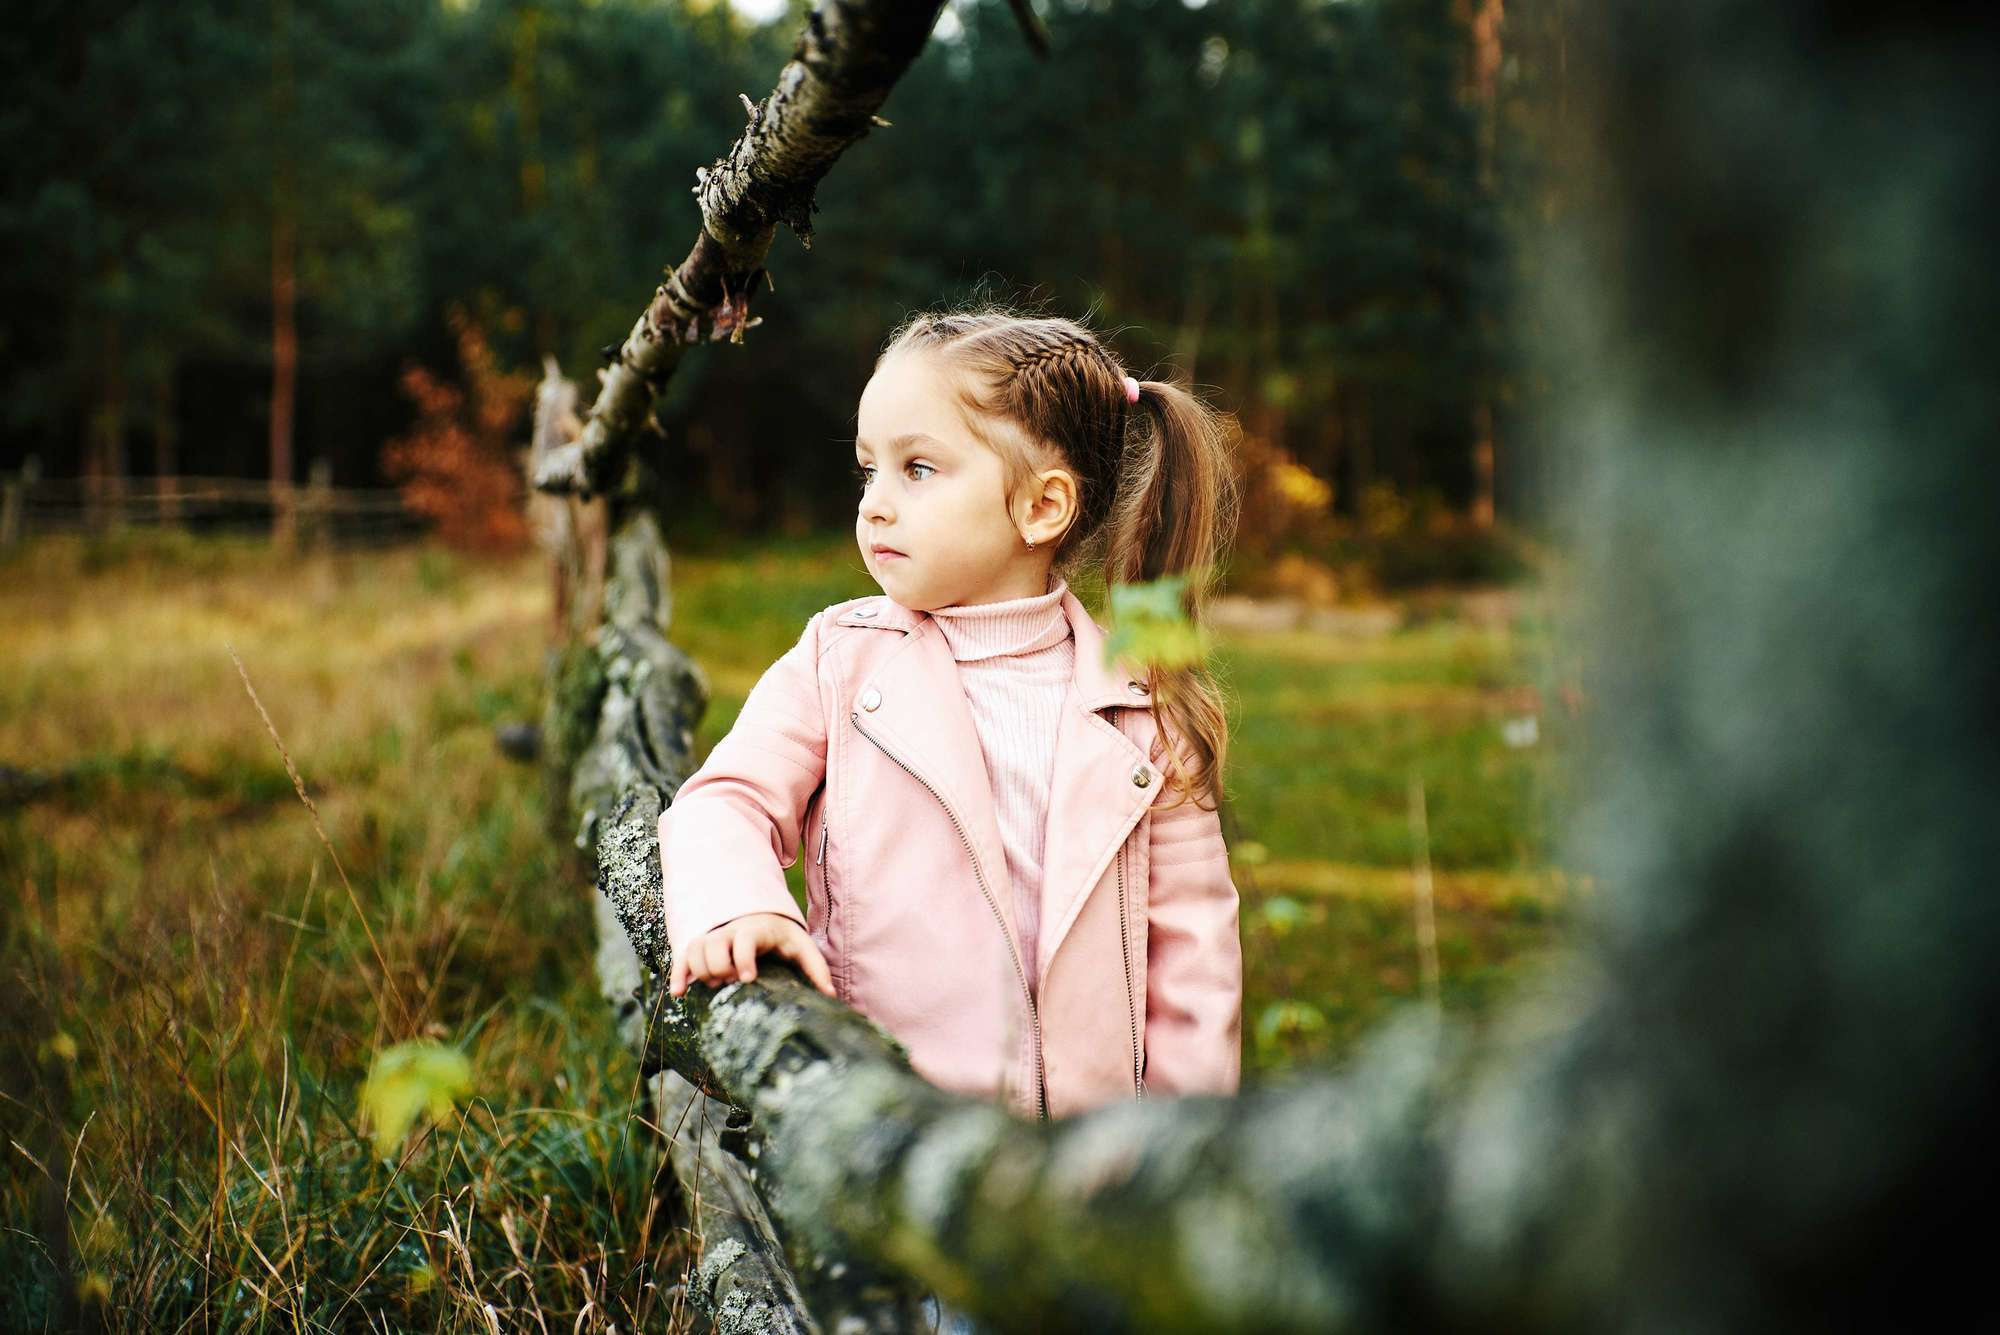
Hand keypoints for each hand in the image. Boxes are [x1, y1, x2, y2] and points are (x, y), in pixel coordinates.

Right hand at [669, 912, 835, 998]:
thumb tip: (831, 996)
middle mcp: (730, 930)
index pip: (744, 938)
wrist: (762, 919)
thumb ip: (816, 969)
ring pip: (696, 951)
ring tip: (718, 986)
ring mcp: (713, 937)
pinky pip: (683, 957)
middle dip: (721, 968)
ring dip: (703, 972)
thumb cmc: (784, 937)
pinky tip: (679, 994)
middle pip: (714, 946)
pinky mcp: (701, 947)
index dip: (743, 958)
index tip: (748, 979)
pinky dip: (679, 974)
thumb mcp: (802, 948)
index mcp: (756, 929)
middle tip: (734, 983)